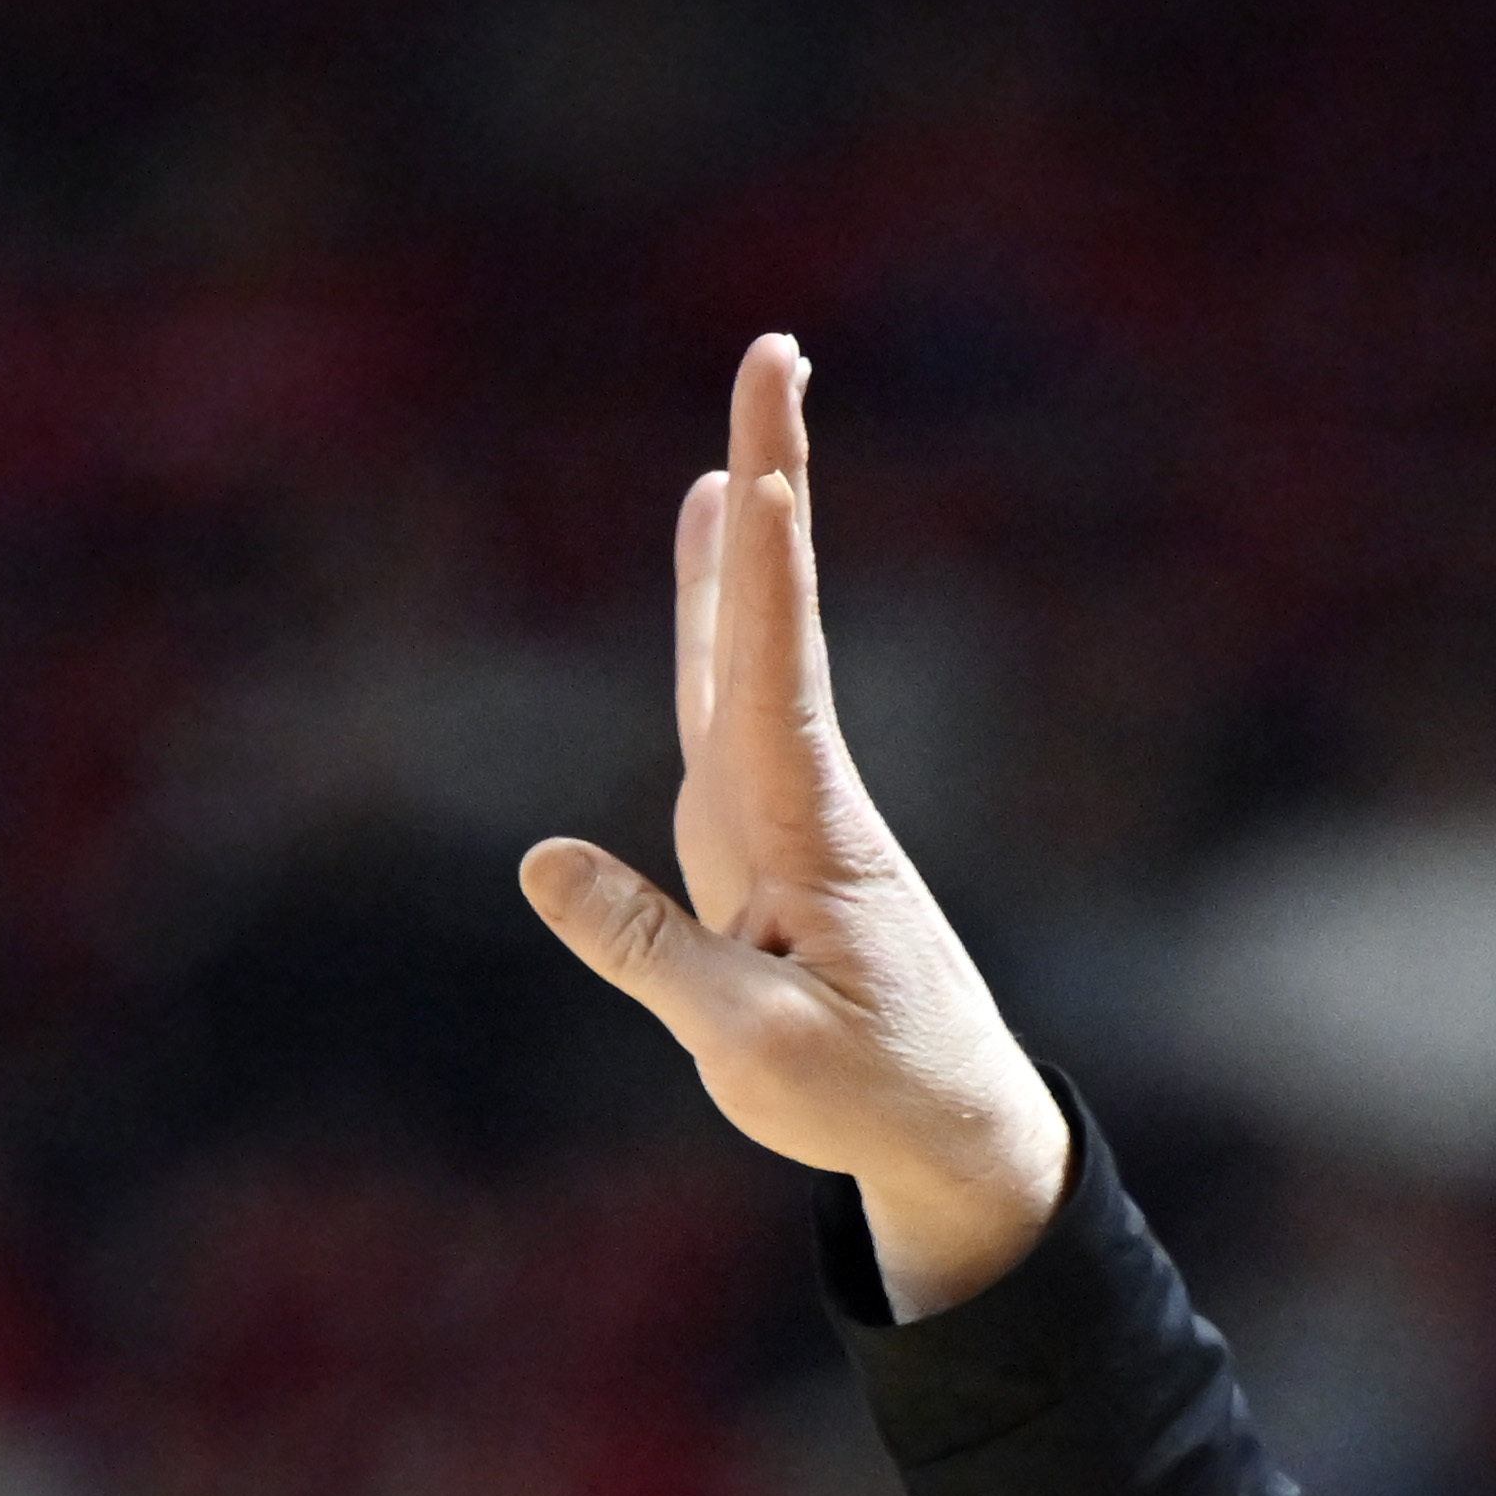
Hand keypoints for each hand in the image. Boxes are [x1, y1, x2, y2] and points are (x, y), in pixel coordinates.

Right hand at [518, 334, 1072, 1316]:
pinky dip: (711, 635)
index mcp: (803, 827)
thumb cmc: (864, 1097)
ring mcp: (778, 817)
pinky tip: (704, 584)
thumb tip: (542, 863)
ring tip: (730, 458)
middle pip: (766, 616)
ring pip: (740, 660)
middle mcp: (795, 795)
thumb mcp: (747, 1046)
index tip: (761, 450)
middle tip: (777, 357)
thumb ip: (647, 952)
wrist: (953, 1138)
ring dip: (734, 553)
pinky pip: (722, 720)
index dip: (760, 551)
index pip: (772, 657)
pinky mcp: (760, 851)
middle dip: (768, 483)